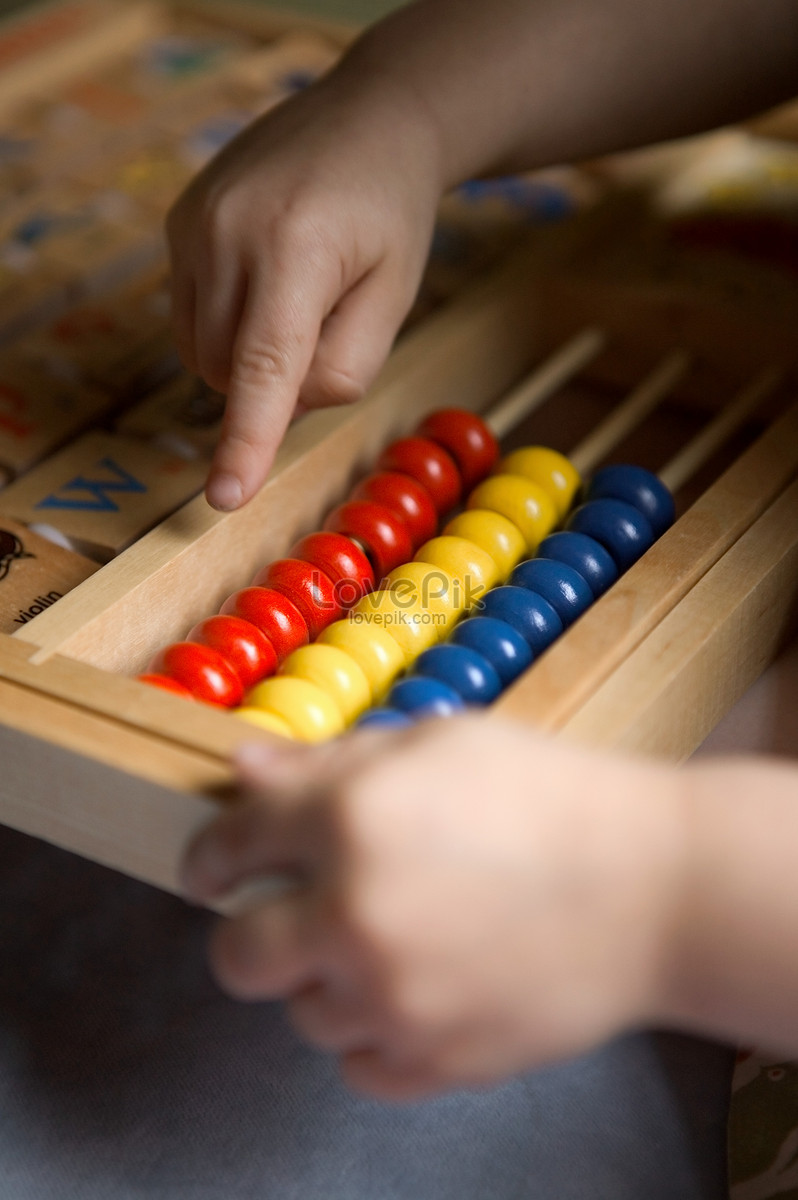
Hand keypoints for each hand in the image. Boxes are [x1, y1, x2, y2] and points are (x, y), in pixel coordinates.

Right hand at [167, 66, 442, 510]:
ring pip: (202, 354)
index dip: (246, 438)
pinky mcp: (177, 224)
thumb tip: (283, 407)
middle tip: (331, 326)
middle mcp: (229, 231)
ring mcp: (193, 224)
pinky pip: (190, 318)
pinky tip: (268, 284)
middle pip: (232, 371)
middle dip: (277, 384)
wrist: (366, 118)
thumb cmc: (392, 215)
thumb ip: (347, 366)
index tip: (225, 497)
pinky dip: (228, 329)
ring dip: (248, 360)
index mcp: (297, 247)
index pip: (265, 365)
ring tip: (300, 298)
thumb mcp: (397, 296)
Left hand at [181, 717, 683, 1098]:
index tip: (210, 871)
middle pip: (238, 957)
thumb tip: (244, 773)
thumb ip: (330, 761)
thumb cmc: (551, 795)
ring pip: (302, 1013)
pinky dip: (376, 1031)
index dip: (210, 857)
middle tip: (293, 917)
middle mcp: (354, 915)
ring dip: (329, 980)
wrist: (656, 887)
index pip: (230, 848)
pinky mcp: (433, 1061)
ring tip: (392, 943)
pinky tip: (419, 989)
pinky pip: (359, 1063)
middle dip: (253, 933)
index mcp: (349, 819)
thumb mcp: (439, 742)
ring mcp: (392, 999)